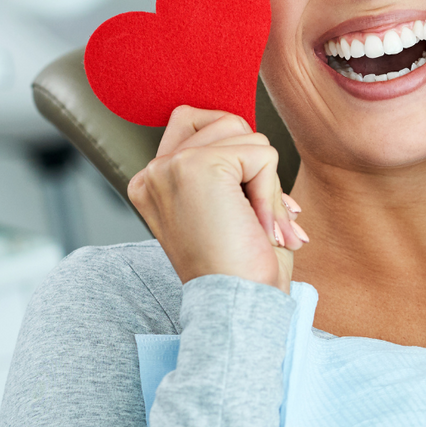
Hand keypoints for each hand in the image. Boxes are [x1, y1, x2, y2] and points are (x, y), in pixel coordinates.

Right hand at [126, 106, 306, 291]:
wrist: (237, 305)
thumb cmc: (242, 268)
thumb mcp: (230, 209)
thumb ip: (231, 169)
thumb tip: (257, 137)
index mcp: (153, 183)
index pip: (197, 123)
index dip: (237, 154)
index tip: (242, 210)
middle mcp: (153, 172)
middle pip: (226, 121)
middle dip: (255, 166)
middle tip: (255, 219)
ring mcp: (170, 167)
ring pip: (248, 136)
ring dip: (267, 184)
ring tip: (256, 227)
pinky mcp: (196, 167)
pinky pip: (262, 154)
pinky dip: (272, 192)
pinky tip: (258, 227)